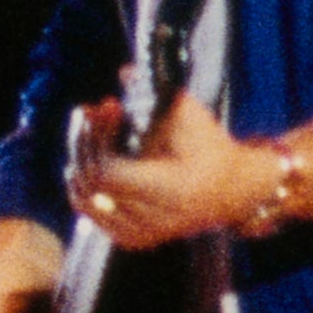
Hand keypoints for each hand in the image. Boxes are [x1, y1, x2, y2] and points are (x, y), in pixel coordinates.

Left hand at [70, 87, 281, 256]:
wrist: (232, 191)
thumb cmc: (211, 148)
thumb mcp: (192, 117)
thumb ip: (159, 96)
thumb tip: (125, 73)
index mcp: (174, 192)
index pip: (109, 171)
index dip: (100, 136)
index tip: (108, 105)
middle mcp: (156, 221)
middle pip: (93, 181)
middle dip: (86, 140)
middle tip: (89, 110)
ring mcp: (141, 235)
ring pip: (85, 196)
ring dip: (81, 157)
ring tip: (88, 126)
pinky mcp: (131, 240)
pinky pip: (90, 209)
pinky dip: (84, 181)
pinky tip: (87, 154)